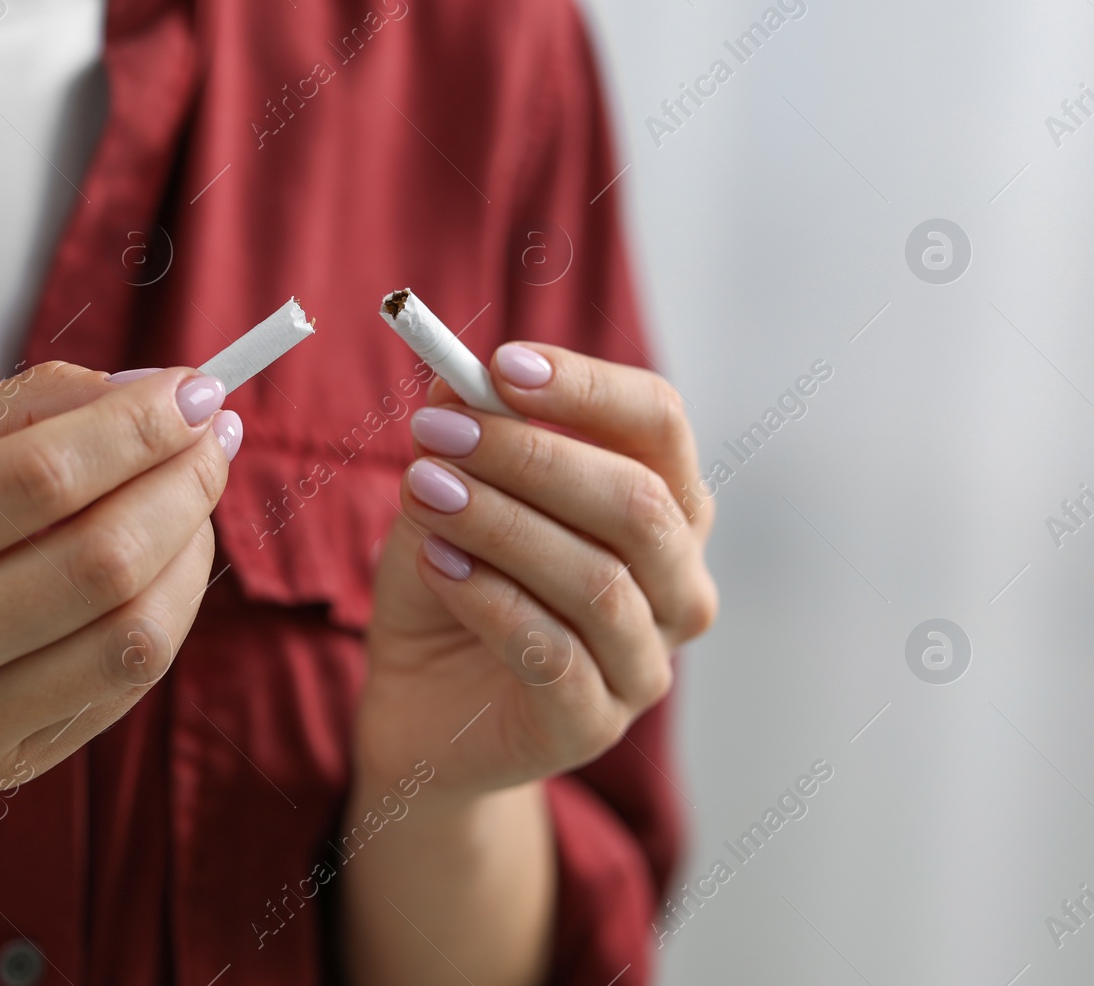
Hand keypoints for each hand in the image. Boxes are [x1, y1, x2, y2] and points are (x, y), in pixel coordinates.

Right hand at [0, 362, 238, 822]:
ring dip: (191, 548)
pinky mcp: (4, 772)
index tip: (192, 387)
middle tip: (212, 432)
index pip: (31, 481)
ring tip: (193, 493)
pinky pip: (125, 685)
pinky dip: (169, 607)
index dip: (133, 429)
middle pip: (97, 564)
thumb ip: (9, 419)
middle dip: (182, 483)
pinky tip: (166, 559)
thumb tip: (144, 389)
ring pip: (132, 638)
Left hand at [358, 343, 716, 798]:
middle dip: (532, 457)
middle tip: (437, 435)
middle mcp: (675, 585)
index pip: (659, 424)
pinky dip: (491, 599)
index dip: (587, 388)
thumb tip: (454, 384)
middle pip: (638, 502)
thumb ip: (462, 440)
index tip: (502, 366)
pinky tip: (439, 564)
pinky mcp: (593, 727)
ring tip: (423, 491)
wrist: (418, 705)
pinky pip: (556, 655)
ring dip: (501, 524)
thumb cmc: (453, 586)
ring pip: (598, 581)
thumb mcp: (447, 495)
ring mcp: (643, 664)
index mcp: (663, 509)